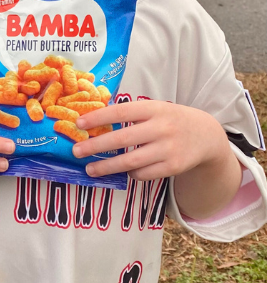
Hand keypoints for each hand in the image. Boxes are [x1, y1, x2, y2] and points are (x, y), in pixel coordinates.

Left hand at [73, 100, 229, 180]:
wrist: (206, 135)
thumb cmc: (170, 120)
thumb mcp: (155, 109)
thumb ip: (130, 114)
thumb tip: (92, 120)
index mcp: (154, 109)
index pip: (121, 112)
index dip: (98, 117)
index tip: (79, 123)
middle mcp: (162, 127)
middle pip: (122, 138)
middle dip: (95, 146)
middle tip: (76, 151)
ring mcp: (169, 148)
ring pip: (131, 161)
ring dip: (107, 167)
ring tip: (90, 169)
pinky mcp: (174, 167)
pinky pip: (144, 174)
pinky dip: (130, 173)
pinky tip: (123, 171)